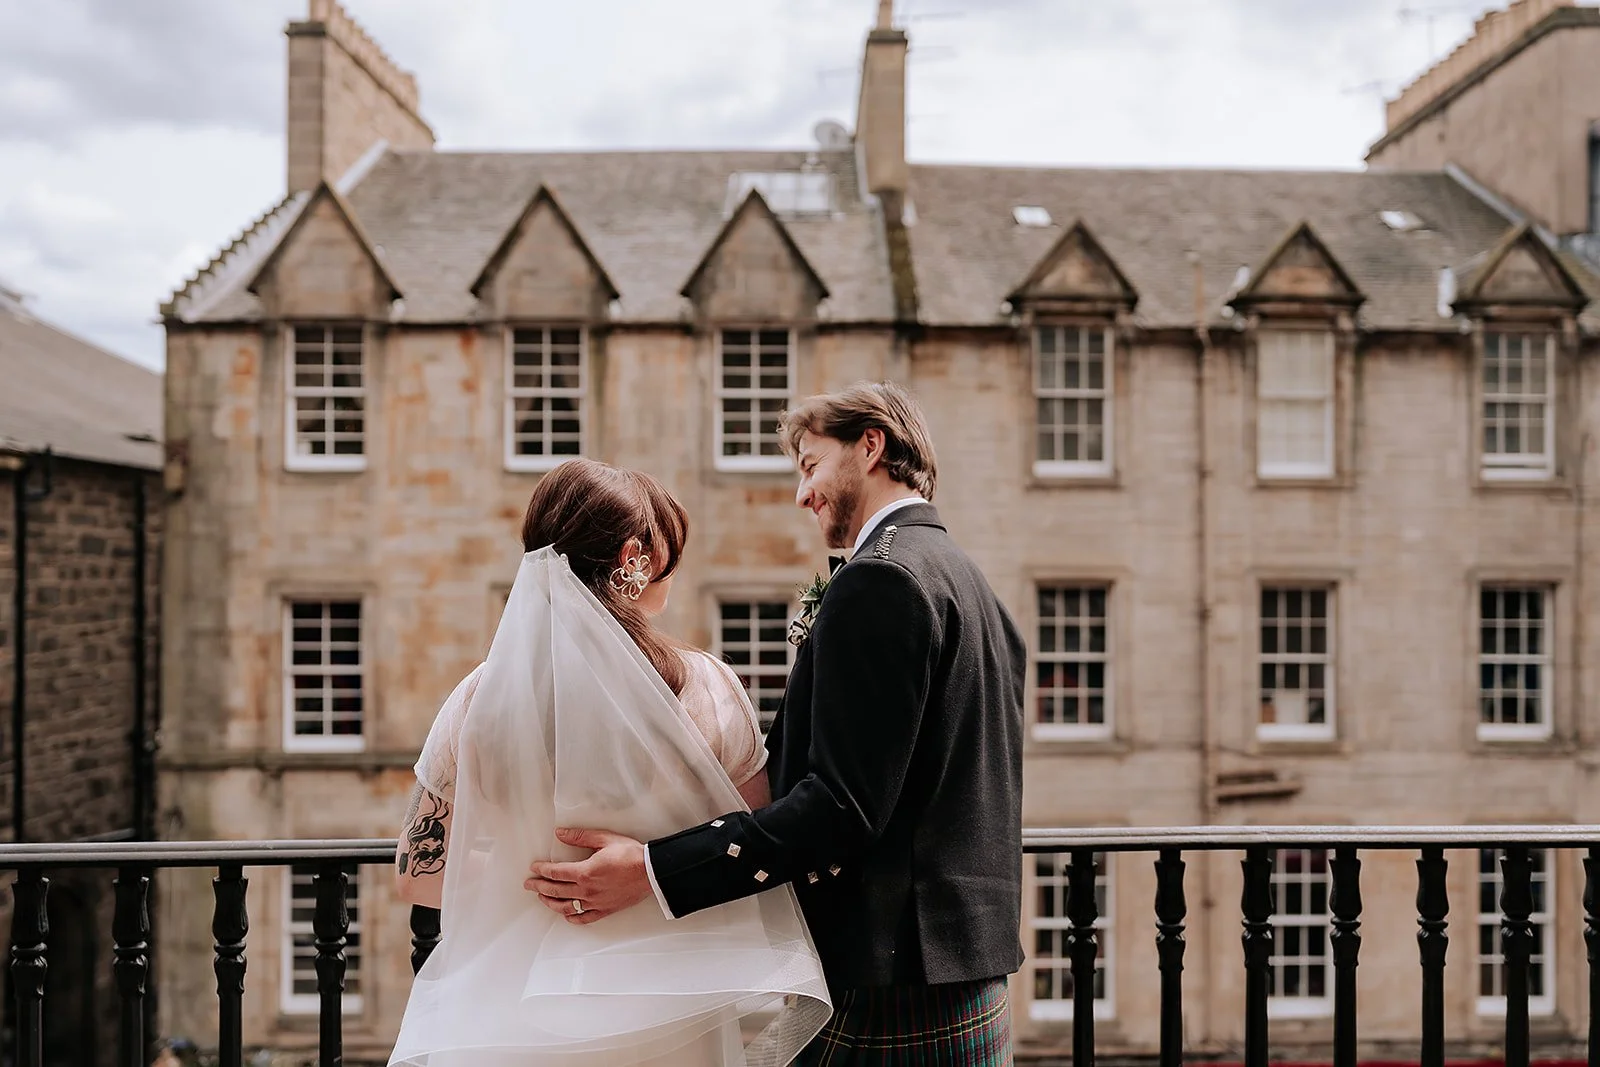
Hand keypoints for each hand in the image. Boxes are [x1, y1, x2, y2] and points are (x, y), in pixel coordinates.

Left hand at [524, 827, 650, 924]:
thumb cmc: (630, 855)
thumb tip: (560, 834)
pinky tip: (566, 914)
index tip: (534, 868)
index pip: (555, 873)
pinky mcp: (605, 910)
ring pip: (565, 907)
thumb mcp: (604, 839)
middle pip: (555, 890)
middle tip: (529, 884)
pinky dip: (572, 917)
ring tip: (542, 898)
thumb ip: (580, 837)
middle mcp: (586, 891)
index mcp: (584, 872)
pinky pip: (583, 918)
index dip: (542, 870)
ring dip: (550, 902)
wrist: (651, 872)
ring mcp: (595, 903)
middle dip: (539, 887)